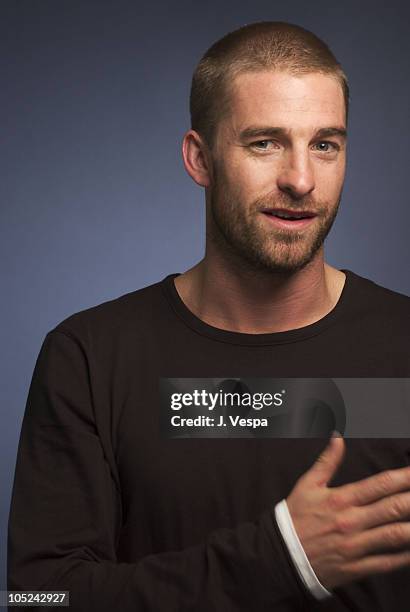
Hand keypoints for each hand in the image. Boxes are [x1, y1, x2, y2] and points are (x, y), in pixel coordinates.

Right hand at [286, 435, 409, 589]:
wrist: (280, 555)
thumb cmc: (295, 518)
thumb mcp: (307, 484)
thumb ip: (327, 461)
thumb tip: (338, 437)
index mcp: (341, 499)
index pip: (380, 484)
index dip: (404, 477)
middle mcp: (352, 521)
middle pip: (393, 508)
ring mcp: (355, 546)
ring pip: (394, 535)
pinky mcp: (356, 568)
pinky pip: (386, 563)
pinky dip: (404, 557)